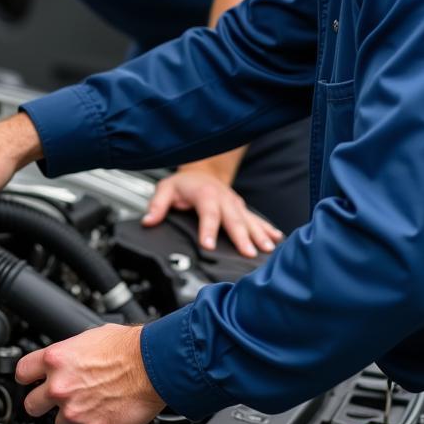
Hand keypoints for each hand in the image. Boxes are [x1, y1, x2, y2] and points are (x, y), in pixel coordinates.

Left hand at [15, 325, 164, 423]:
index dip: (28, 377)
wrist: (154, 365)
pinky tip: (105, 414)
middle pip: (31, 405)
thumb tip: (68, 360)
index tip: (32, 380)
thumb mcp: (90, 337)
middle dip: (43, 403)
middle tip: (59, 399)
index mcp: (56, 359)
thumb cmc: (129, 347)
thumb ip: (70, 354)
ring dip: (72, 418)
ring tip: (92, 404)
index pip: (21, 372)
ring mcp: (74, 411)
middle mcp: (60, 387)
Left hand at [143, 169, 282, 257]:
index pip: (207, 213)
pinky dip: (267, 228)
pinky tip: (276, 239)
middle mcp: (223, 198)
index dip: (207, 229)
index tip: (207, 245)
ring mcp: (235, 203)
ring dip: (258, 234)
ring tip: (266, 249)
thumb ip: (158, 205)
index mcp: (205, 194)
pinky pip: (256, 219)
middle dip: (242, 236)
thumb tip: (148, 221)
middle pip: (233, 219)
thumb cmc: (185, 183)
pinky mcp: (241, 208)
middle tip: (248, 253)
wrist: (202, 170)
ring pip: (248, 220)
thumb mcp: (166, 188)